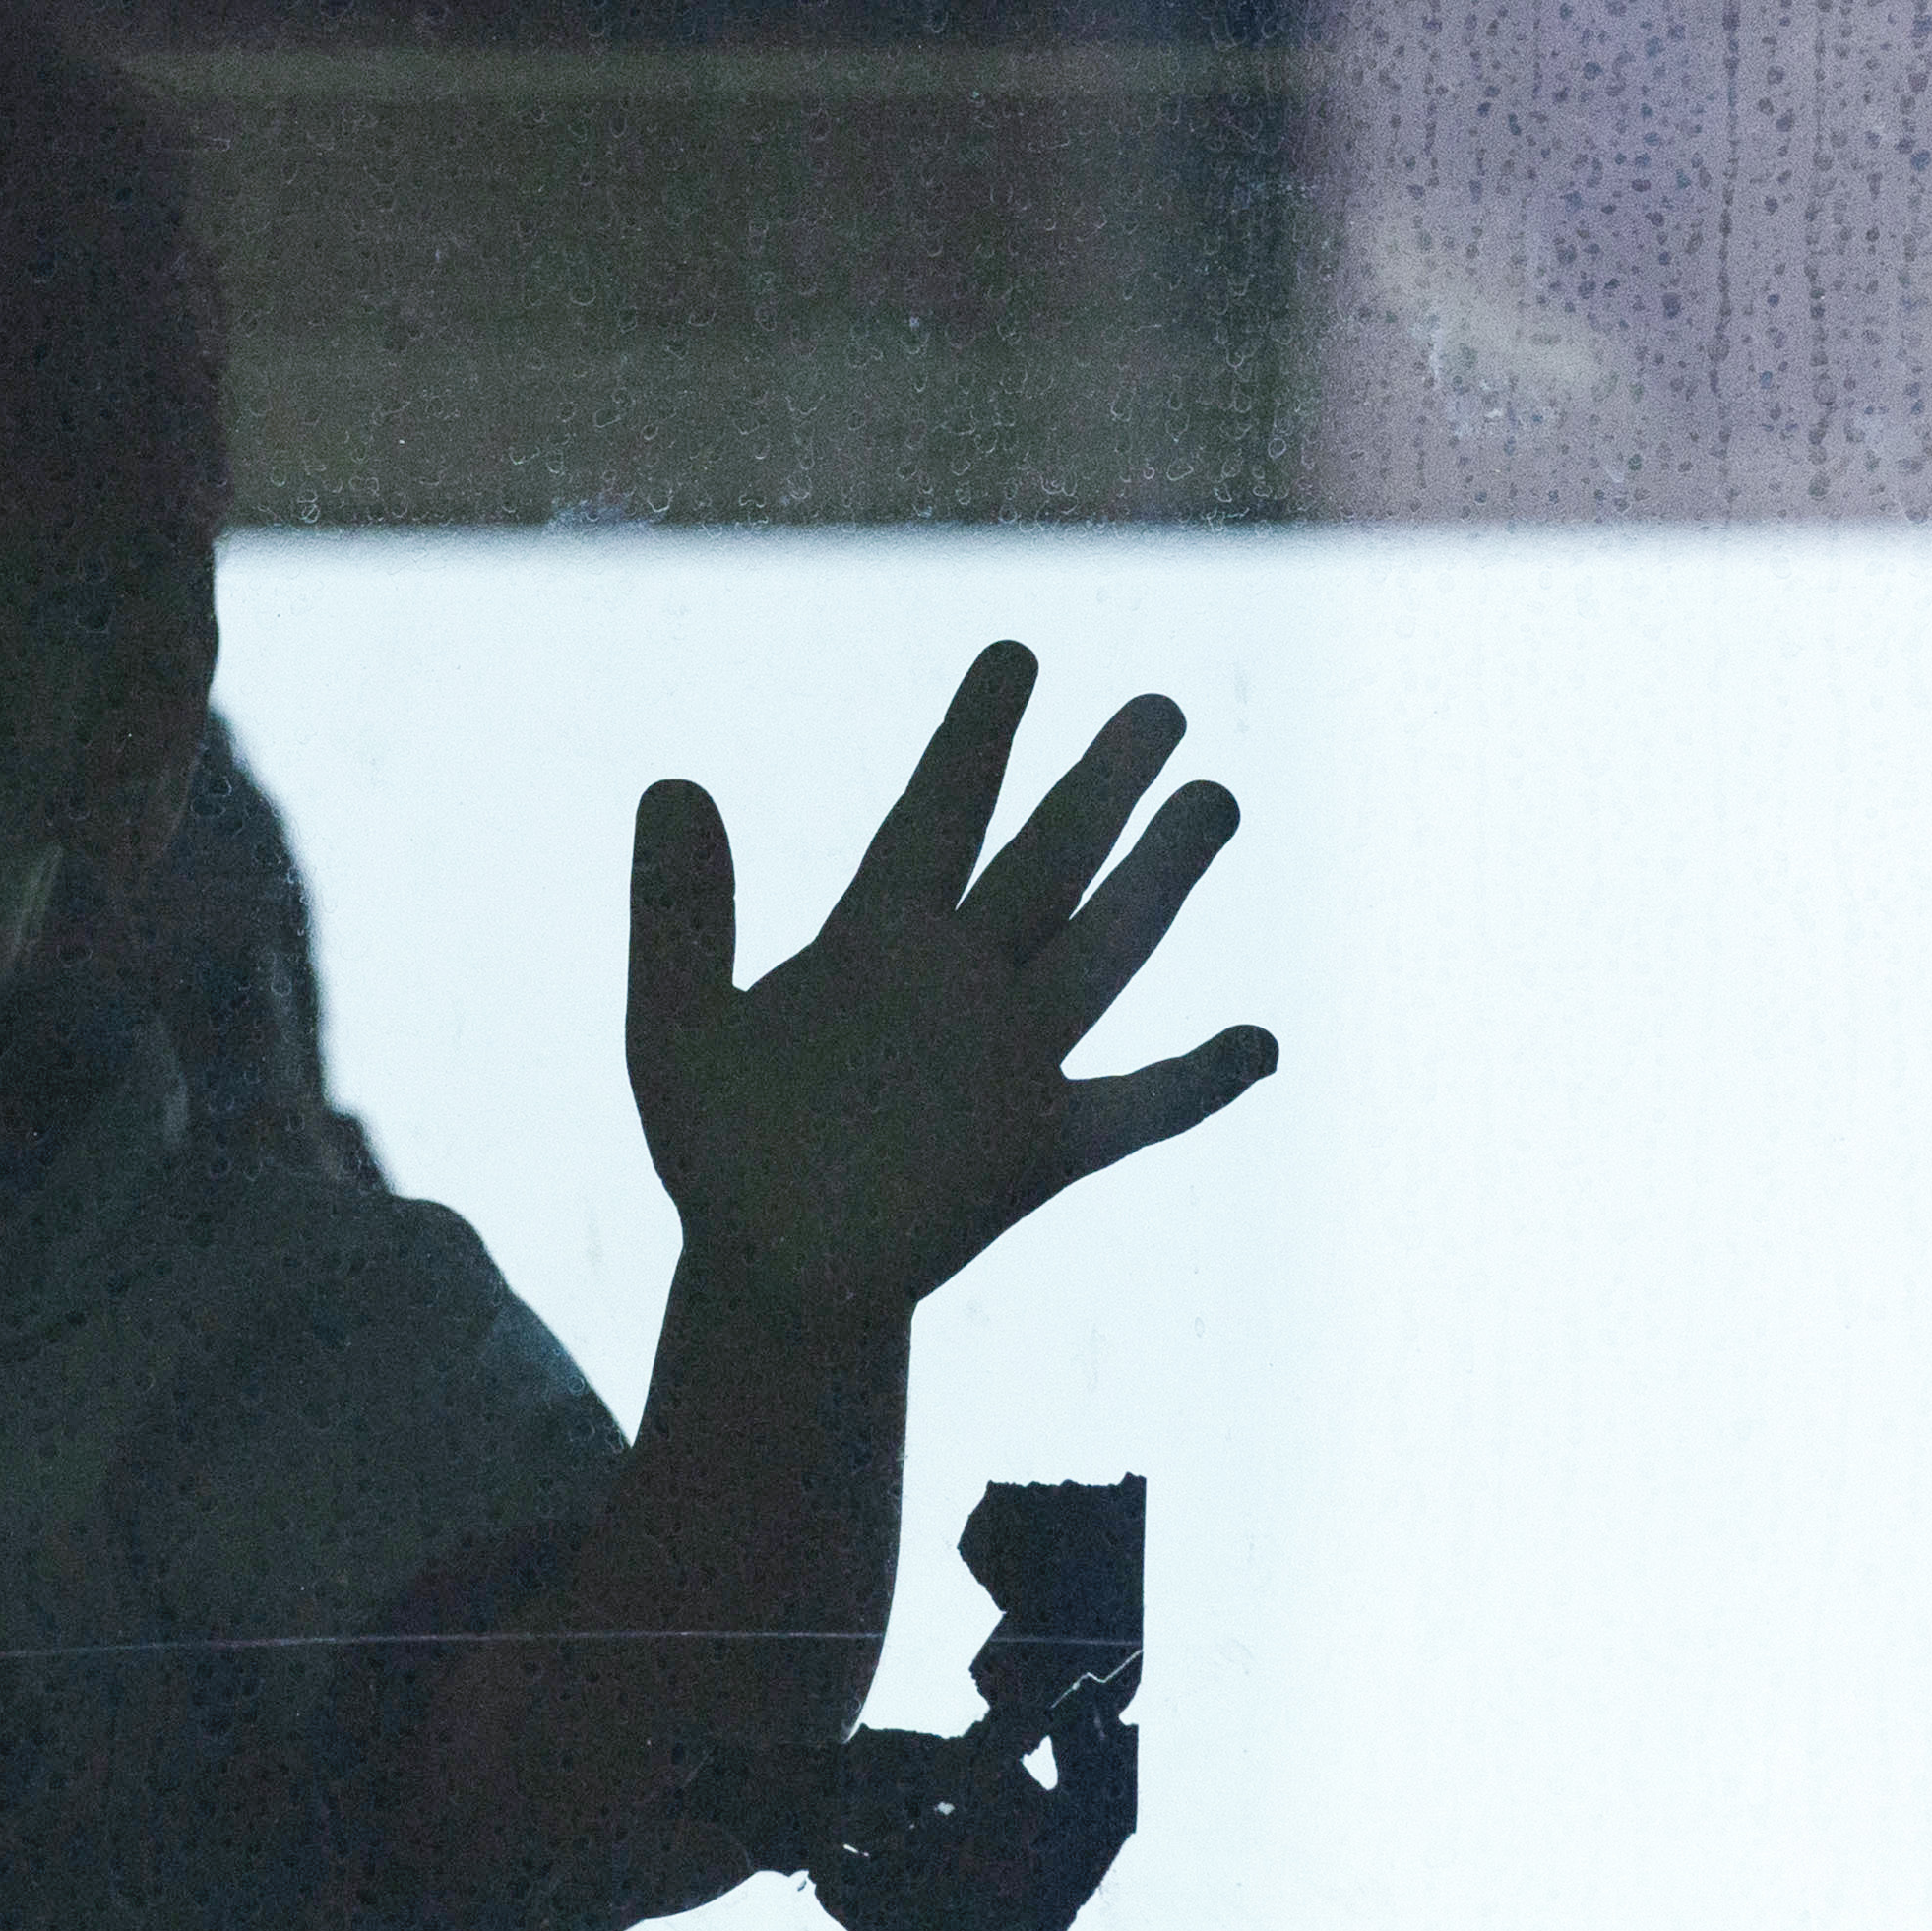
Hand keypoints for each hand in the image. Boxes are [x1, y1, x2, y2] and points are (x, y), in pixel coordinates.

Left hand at [627, 641, 1275, 1313]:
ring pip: (1100, 953)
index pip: (937, 814)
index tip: (1016, 652)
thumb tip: (671, 780)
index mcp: (876, 942)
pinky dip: (1194, 1082)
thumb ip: (678, 909)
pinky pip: (1136, 1110)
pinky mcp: (1040, 1151)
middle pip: (1044, 864)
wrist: (769, 1278)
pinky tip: (1260, 1043)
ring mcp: (1010, 1065)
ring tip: (1216, 800)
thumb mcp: (675, 1026)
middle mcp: (959, 986)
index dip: (975, 736)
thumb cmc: (722, 1153)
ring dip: (1157, 883)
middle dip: (1100, 787)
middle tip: (1161, 706)